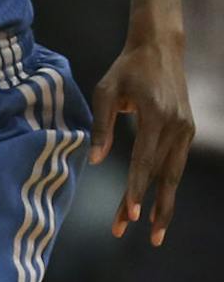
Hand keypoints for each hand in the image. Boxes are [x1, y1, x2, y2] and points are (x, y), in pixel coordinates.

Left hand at [90, 34, 194, 244]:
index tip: (129, 214)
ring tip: (154, 234)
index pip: (144, 160)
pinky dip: (166, 187)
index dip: (135, 189)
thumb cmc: (127, 69)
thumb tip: (94, 161)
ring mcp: (185, 129)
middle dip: (146, 207)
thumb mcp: (106, 91)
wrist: (161, 48)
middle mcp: (176, 125)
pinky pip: (175, 165)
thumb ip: (101, 126)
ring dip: (162, 205)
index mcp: (156, 115)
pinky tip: (157, 207)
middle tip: (129, 230)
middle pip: (159, 175)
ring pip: (172, 175)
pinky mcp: (187, 131)